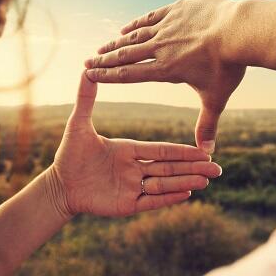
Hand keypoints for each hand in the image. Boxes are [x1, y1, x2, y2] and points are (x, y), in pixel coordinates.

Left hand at [50, 71, 221, 217]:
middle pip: (170, 167)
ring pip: (165, 184)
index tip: (202, 149)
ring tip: (208, 181)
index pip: (161, 150)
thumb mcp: (78, 124)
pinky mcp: (126, 205)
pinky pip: (151, 201)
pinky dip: (169, 198)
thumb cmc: (68, 155)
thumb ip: (86, 99)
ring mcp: (132, 187)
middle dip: (193, 167)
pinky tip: (187, 194)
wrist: (58, 185)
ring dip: (186, 182)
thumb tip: (86, 70)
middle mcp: (135, 169)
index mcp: (129, 150)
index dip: (182, 151)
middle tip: (217, 168)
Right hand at [85, 0, 245, 152]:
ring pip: (135, 35)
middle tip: (88, 61)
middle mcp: (161, 47)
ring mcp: (168, 27)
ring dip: (117, 42)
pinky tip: (126, 27)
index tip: (89, 75)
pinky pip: (151, 17)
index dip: (107, 76)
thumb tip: (207, 152)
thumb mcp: (216, 97)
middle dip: (105, 60)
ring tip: (103, 47)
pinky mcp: (177, 10)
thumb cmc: (228, 67)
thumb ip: (208, 123)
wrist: (239, 30)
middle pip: (126, 55)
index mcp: (166, 70)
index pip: (129, 75)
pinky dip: (136, 23)